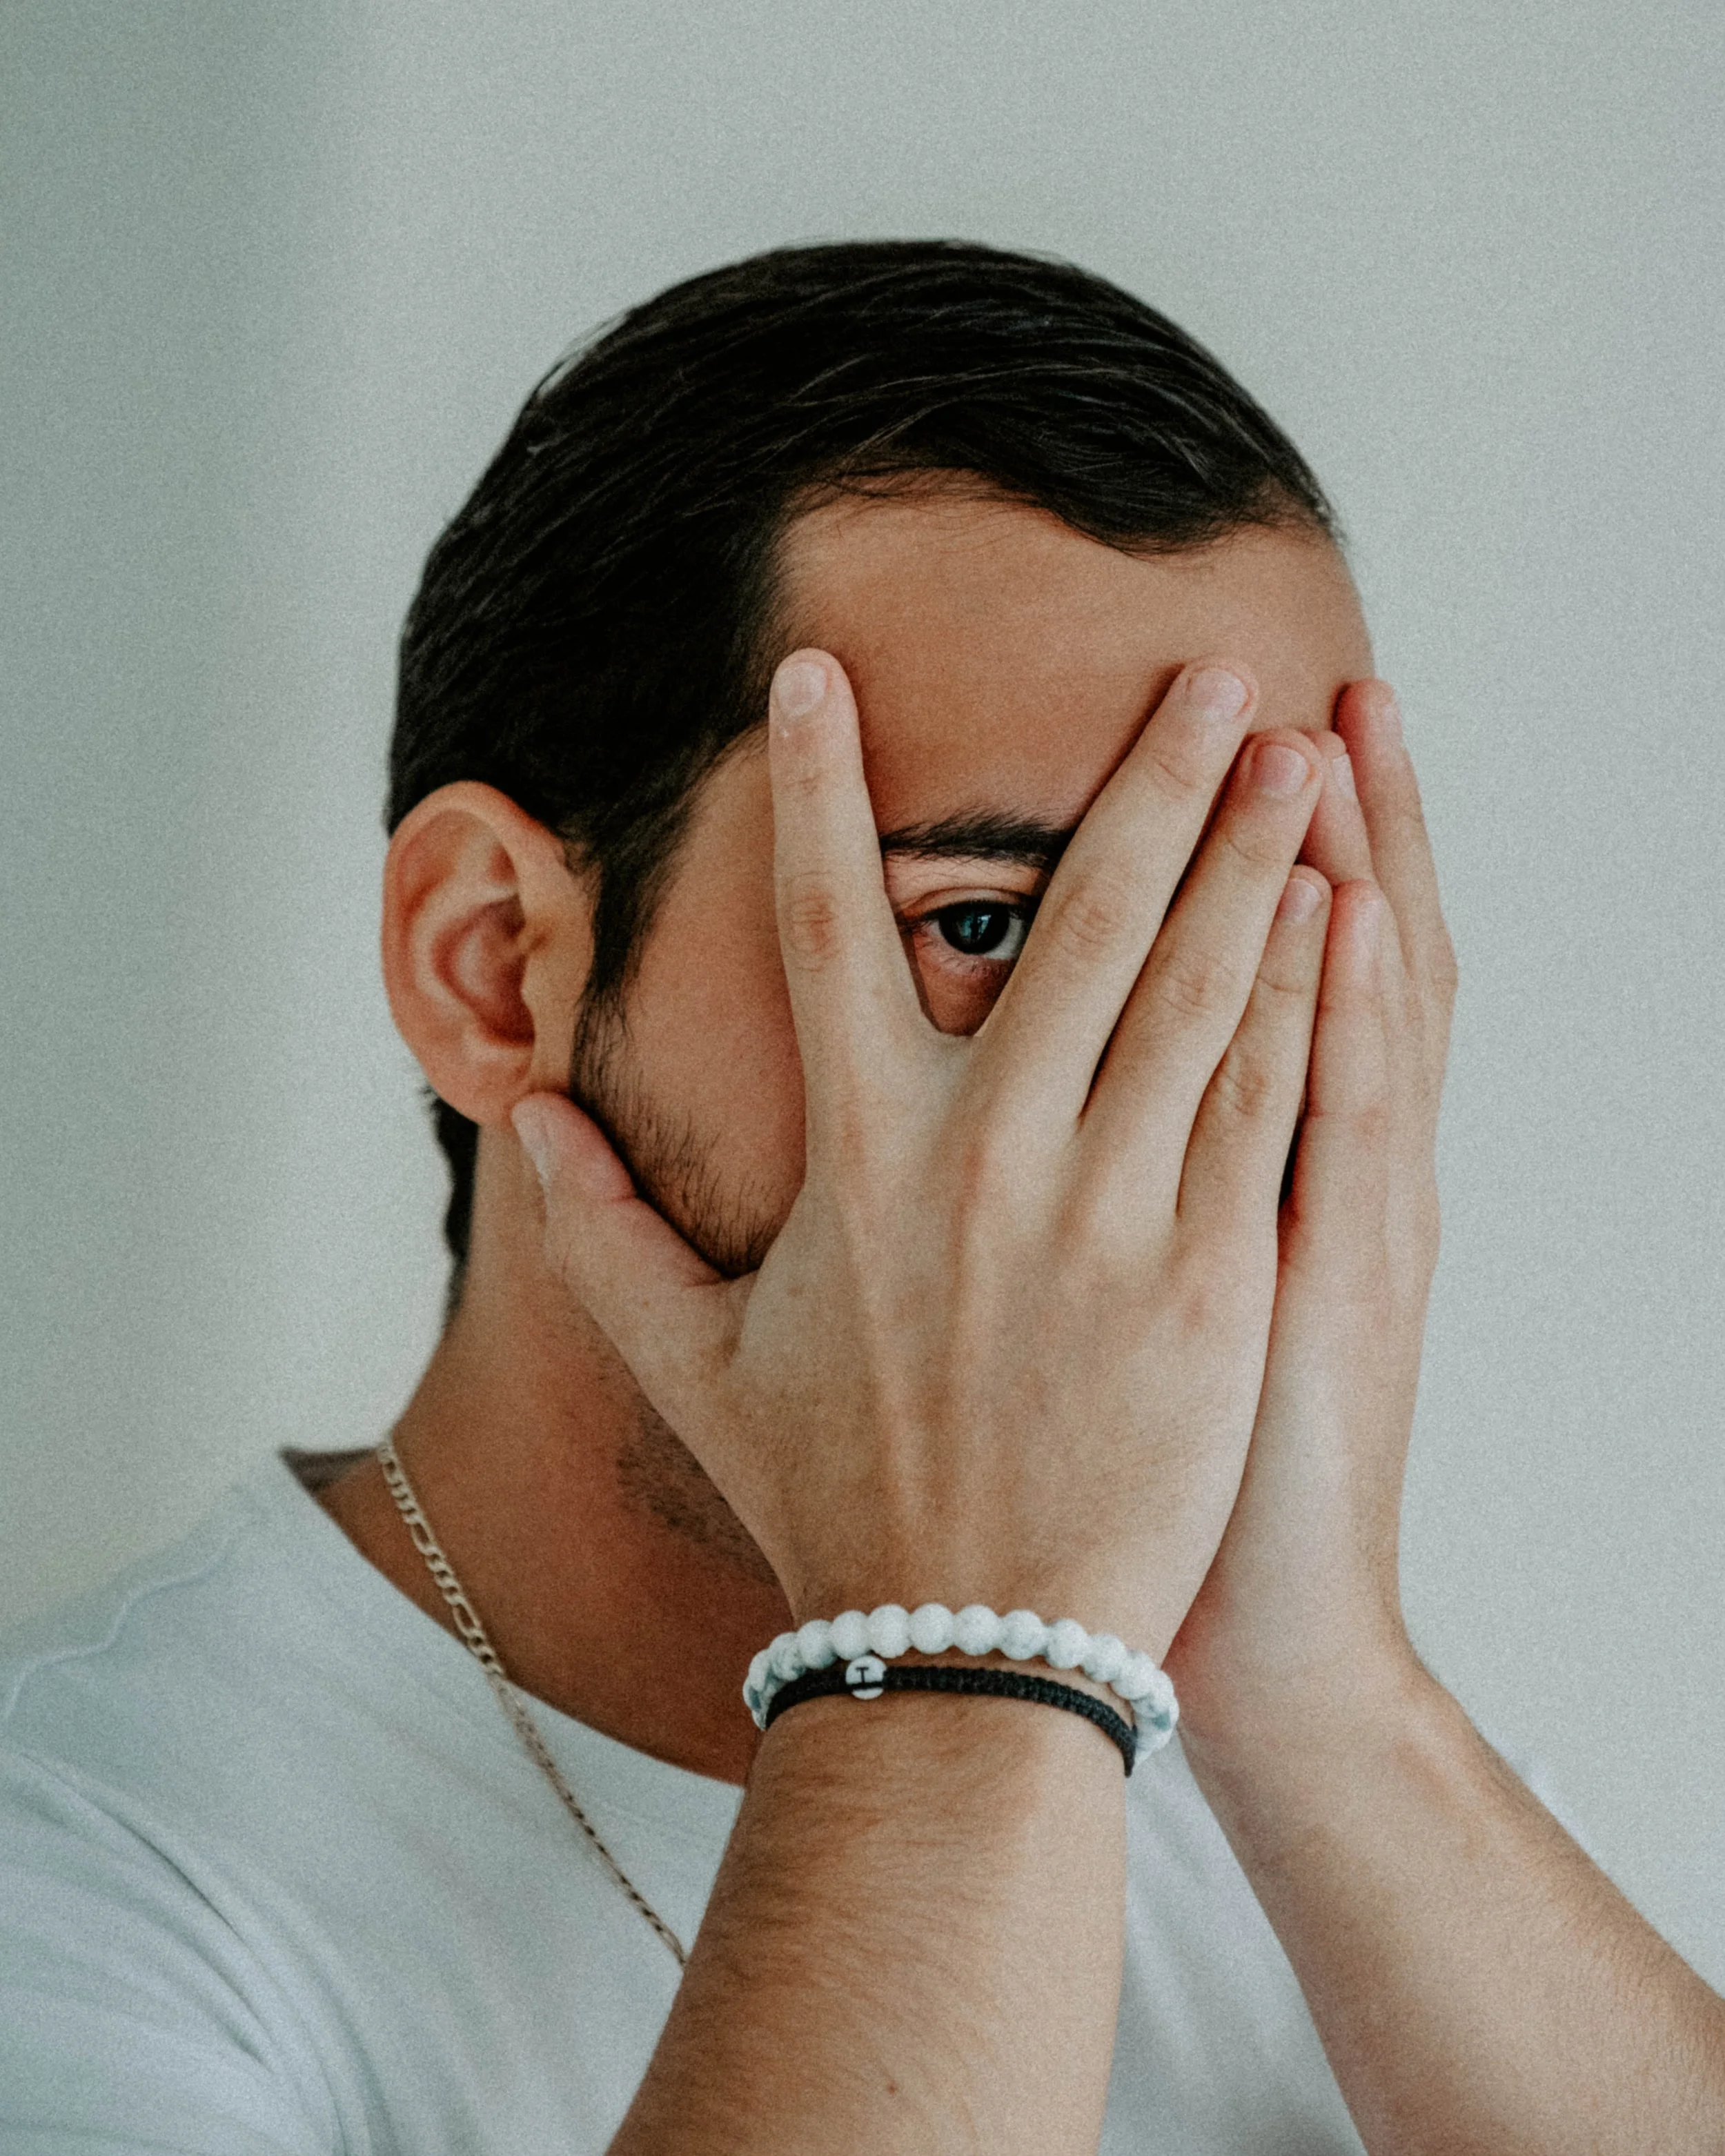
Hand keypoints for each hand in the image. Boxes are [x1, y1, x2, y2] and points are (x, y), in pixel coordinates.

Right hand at [513, 650, 1332, 1659]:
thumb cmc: (834, 1499)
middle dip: (1139, 779)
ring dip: (1246, 856)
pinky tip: (1336, 909)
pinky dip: (1300, 996)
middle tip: (1201, 665)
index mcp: (859, 1163)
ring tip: (1292, 750)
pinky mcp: (1211, 1276)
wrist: (975, 1653)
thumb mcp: (693, 1365)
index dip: (812, 791)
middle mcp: (986, 1162)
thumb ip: (601, 1234)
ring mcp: (1112, 1214)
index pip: (822, 931)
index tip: (813, 674)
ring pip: (1192, 990)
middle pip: (1074, 922)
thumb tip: (522, 1121)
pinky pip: (1262, 1102)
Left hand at [1166, 681, 1458, 1738]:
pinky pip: (1342, 1134)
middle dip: (1308, 823)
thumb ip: (1107, 1191)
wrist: (1250, 1625)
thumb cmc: (1154, 1474)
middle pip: (1327, 958)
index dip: (1244, 857)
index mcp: (1242, 1163)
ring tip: (1324, 737)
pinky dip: (1348, 1022)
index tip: (1224, 732)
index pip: (1257, 976)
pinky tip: (1342, 920)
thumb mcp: (1157, 1310)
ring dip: (1342, 874)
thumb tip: (1010, 1093)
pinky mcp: (1322, 1291)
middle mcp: (1302, 1171)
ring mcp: (1330, 1222)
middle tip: (1299, 682)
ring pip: (1356, 1016)